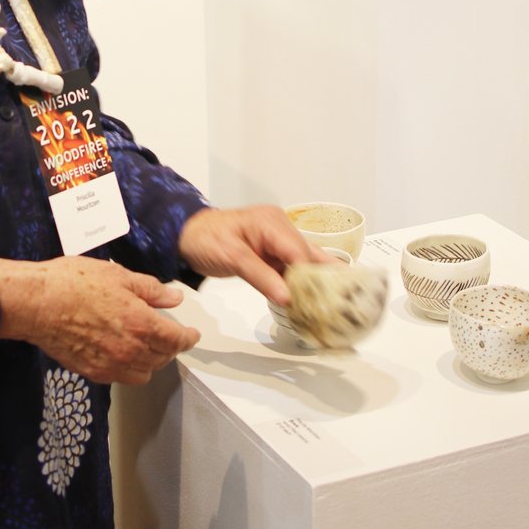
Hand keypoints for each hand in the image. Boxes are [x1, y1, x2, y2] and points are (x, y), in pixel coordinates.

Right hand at [0, 256, 199, 384]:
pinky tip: (124, 354)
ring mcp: (110, 364)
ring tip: (148, 346)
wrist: (36, 303)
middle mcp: (129, 350)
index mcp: (140, 323)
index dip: (189, 338)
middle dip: (171, 347)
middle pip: (163, 358)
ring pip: (144, 373)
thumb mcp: (119, 275)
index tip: (193, 334)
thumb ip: (151, 290)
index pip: (177, 340)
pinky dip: (129, 368)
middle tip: (169, 334)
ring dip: (152, 361)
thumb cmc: (73, 283)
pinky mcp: (91, 371)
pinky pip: (121, 378)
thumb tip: (174, 298)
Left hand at [177, 205, 326, 306]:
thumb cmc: (205, 240)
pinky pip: (290, 269)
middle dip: (322, 279)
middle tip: (342, 304)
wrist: (185, 236)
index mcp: (272, 223)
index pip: (299, 251)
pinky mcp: (271, 254)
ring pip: (303, 263)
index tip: (325, 299)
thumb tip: (288, 298)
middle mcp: (280, 229)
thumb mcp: (231, 256)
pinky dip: (299, 284)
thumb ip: (261, 276)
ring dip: (313, 283)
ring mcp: (277, 241)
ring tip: (334, 306)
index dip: (313, 275)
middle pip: (307, 256)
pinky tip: (311, 301)